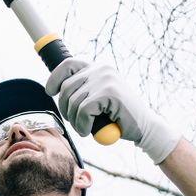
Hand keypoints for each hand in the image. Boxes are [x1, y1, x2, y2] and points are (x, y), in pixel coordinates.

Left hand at [45, 58, 179, 163]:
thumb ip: (84, 89)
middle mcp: (101, 69)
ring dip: (75, 121)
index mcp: (98, 68)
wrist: (144, 127)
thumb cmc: (118, 116)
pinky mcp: (110, 93)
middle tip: (75, 121)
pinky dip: (82, 125)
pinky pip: (83, 111)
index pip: (68, 64)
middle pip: (66, 88)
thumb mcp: (98, 97)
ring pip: (74, 102)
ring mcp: (106, 79)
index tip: (50, 92)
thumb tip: (56, 89)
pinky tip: (89, 131)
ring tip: (84, 128)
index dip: (55, 78)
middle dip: (65, 109)